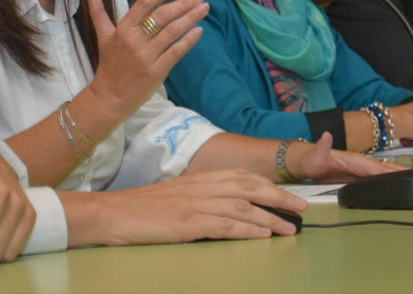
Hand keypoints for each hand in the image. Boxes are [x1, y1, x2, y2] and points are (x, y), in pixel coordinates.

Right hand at [63, 169, 305, 245]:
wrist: (110, 213)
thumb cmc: (139, 209)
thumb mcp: (174, 196)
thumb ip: (199, 198)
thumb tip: (225, 209)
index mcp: (199, 179)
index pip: (241, 176)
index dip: (268, 183)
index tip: (288, 193)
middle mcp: (201, 187)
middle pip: (249, 187)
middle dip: (279, 197)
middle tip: (302, 208)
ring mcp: (195, 204)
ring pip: (242, 208)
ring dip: (270, 218)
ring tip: (290, 228)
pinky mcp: (187, 222)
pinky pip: (224, 226)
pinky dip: (247, 231)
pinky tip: (262, 236)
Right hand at [83, 0, 208, 118]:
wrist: (109, 97)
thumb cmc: (109, 65)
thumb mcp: (103, 37)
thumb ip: (98, 13)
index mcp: (123, 29)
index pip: (144, 3)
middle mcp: (135, 40)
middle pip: (162, 16)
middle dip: (183, 4)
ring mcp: (146, 56)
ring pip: (172, 32)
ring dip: (190, 18)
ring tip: (204, 8)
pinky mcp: (157, 71)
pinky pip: (176, 52)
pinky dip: (189, 40)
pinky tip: (199, 30)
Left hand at [289, 132, 396, 181]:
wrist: (307, 161)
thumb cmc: (311, 159)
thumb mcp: (315, 154)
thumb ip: (321, 146)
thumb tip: (326, 135)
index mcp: (352, 159)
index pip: (372, 165)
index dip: (386, 170)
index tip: (399, 173)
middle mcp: (358, 163)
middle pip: (382, 168)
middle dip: (398, 172)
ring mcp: (358, 170)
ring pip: (381, 173)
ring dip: (396, 176)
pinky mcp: (356, 176)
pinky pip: (374, 178)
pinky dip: (386, 180)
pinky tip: (395, 185)